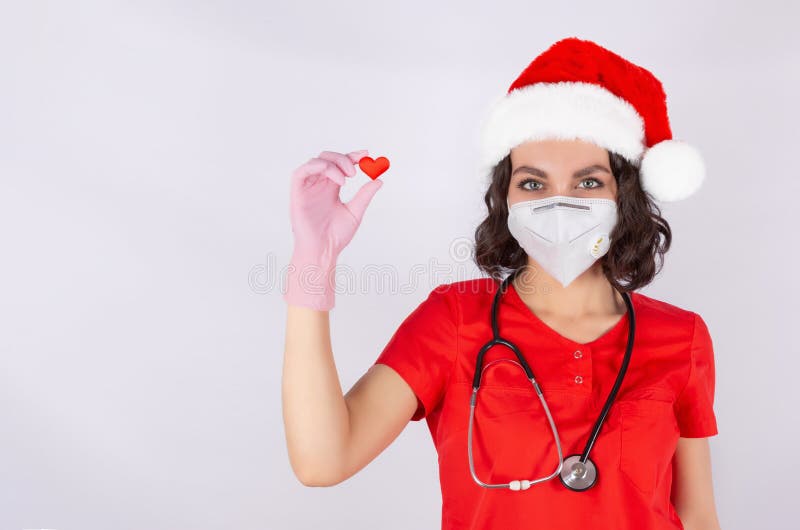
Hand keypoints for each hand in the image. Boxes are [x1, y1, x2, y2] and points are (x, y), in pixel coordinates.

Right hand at [283, 149, 383, 310]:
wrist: (324, 251)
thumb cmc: (336, 236)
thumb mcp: (355, 212)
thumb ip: (365, 195)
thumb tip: (379, 180)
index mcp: (331, 188)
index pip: (340, 164)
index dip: (352, 156)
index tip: (366, 154)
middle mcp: (319, 185)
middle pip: (328, 158)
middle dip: (343, 159)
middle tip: (356, 171)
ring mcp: (307, 188)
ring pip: (316, 162)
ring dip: (333, 164)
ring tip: (346, 178)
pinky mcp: (297, 193)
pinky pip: (300, 172)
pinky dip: (315, 167)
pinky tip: (333, 177)